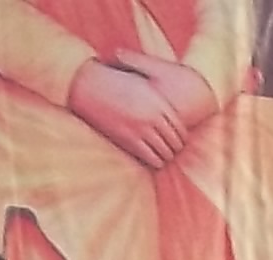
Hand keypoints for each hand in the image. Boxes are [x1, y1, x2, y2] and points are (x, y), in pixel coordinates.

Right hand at [66, 56, 192, 166]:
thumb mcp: (140, 85)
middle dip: (174, 150)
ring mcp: (141, 129)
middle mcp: (153, 116)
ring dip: (164, 158)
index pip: (180, 129)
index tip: (178, 143)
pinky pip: (151, 158)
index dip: (181, 140)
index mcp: (159, 102)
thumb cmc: (115, 83)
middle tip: (171, 153)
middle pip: (175, 143)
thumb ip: (156, 99)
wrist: (91, 85)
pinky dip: (154, 162)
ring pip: (165, 153)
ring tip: (162, 158)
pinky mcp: (129, 139)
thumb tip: (171, 107)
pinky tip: (152, 161)